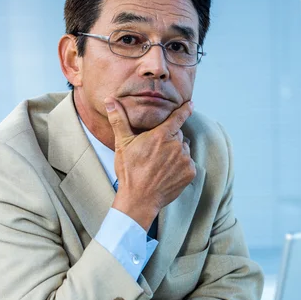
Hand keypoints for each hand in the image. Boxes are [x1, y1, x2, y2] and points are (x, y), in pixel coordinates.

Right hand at [105, 98, 195, 230]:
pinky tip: (167, 172)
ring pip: (183, 149)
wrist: (139, 199)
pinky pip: (188, 163)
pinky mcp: (190, 172)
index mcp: (161, 135)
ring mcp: (184, 160)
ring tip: (160, 164)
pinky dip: (181, 166)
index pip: (178, 117)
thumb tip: (109, 101)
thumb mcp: (122, 144)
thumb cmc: (129, 171)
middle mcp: (176, 145)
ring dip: (176, 153)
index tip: (190, 104)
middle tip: (155, 152)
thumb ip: (119, 120)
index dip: (185, 110)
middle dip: (170, 139)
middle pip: (178, 135)